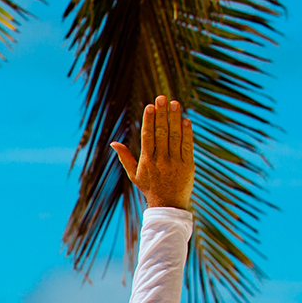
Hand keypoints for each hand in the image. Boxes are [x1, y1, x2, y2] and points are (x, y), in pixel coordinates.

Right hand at [111, 96, 194, 211]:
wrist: (168, 205)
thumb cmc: (150, 188)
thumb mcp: (134, 174)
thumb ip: (125, 157)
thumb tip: (113, 143)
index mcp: (146, 161)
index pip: (148, 136)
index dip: (149, 120)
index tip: (150, 106)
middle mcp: (161, 160)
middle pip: (161, 132)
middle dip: (161, 114)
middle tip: (162, 97)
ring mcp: (175, 162)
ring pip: (175, 136)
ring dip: (175, 118)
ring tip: (175, 103)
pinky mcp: (188, 164)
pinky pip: (187, 145)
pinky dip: (187, 132)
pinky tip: (185, 120)